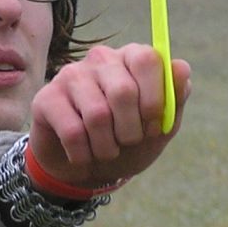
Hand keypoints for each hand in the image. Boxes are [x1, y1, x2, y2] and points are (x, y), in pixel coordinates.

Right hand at [27, 43, 191, 189]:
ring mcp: (71, 75)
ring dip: (107, 147)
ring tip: (107, 152)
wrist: (88, 167)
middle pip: (123, 92)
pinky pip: (72, 131)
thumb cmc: (128, 140)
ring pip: (97, 115)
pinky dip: (84, 154)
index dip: (154, 100)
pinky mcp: (46, 98)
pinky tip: (84, 155)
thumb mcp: (161, 127)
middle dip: (132, 131)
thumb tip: (181, 67)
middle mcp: (101, 59)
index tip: (155, 126)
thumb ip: (175, 99)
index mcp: (132, 59)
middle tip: (129, 143)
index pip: (147, 60)